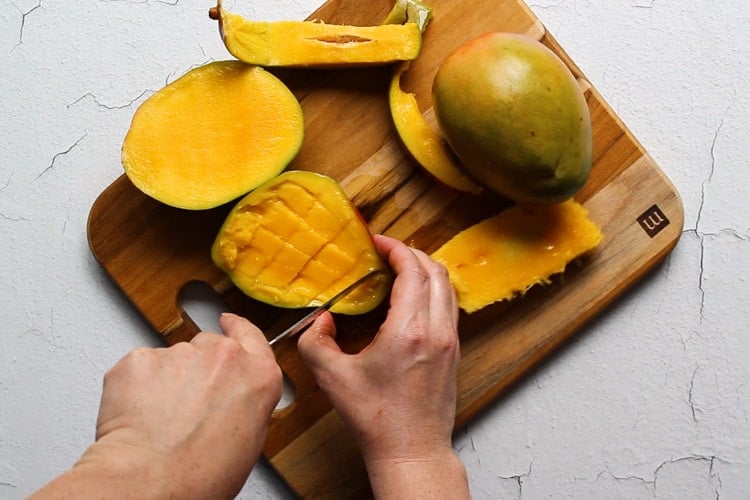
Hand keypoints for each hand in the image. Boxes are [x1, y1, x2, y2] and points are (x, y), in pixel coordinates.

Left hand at [31, 313, 281, 499]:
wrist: (152, 481)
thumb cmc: (200, 475)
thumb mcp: (249, 440)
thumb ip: (246, 402)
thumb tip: (231, 402)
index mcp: (258, 375)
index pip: (251, 334)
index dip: (237, 327)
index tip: (229, 323)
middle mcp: (224, 356)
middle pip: (209, 346)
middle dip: (197, 368)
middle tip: (187, 404)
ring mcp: (181, 353)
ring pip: (171, 358)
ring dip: (165, 381)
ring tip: (159, 421)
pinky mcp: (141, 358)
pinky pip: (138, 367)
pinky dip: (135, 388)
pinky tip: (137, 416)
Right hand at [297, 235, 468, 497]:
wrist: (411, 449)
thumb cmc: (376, 418)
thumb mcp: (332, 378)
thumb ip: (316, 342)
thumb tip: (322, 320)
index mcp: (409, 330)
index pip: (412, 270)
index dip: (395, 248)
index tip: (378, 242)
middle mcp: (436, 330)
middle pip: (435, 271)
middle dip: (411, 253)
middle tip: (387, 252)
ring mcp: (451, 341)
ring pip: (448, 287)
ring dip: (426, 270)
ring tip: (400, 269)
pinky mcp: (454, 352)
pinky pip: (450, 306)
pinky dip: (435, 290)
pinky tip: (413, 298)